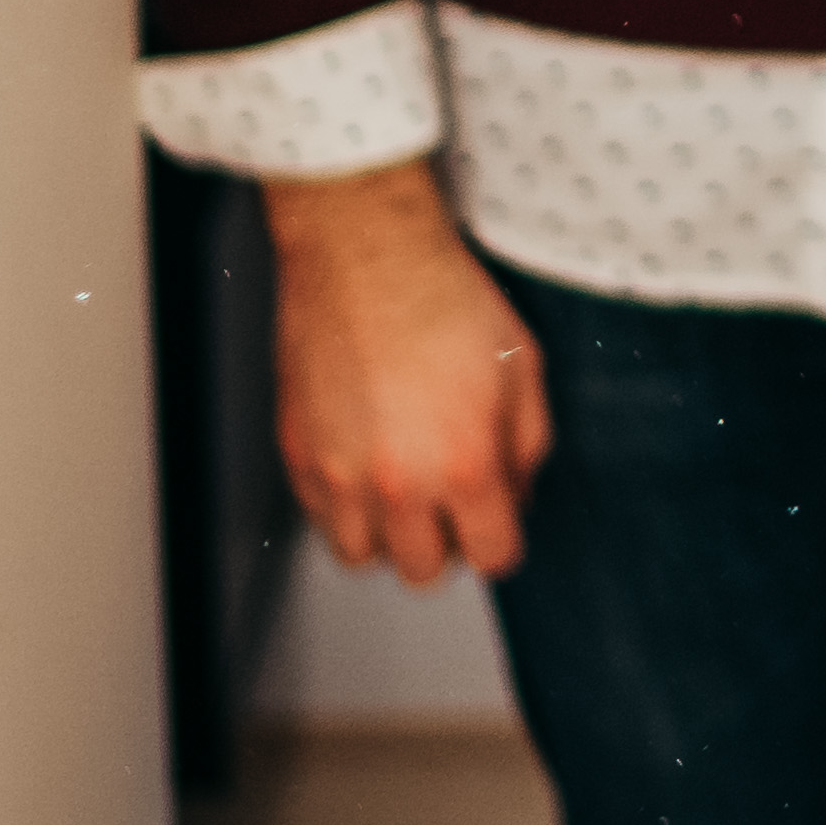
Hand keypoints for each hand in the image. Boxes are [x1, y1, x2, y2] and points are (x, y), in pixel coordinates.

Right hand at [263, 159, 547, 582]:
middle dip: (446, 541)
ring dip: (388, 535)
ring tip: (402, 491)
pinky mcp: (298, 455)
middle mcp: (399, 482)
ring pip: (363, 557)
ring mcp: (340, 474)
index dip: (501, 540)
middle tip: (450, 502)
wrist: (364, 253)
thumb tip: (515, 493)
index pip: (491, 557)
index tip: (496, 521)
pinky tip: (364, 467)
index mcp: (465, 464)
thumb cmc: (442, 297)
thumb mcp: (522, 367)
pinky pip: (319, 520)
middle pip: (424, 570)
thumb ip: (527, 446)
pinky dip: (342, 509)